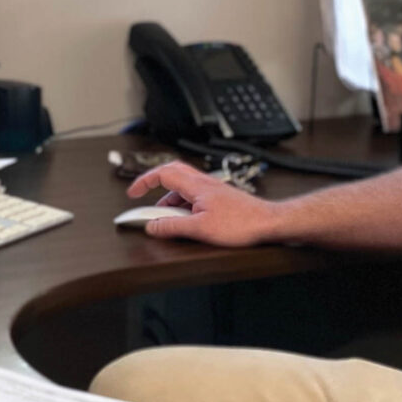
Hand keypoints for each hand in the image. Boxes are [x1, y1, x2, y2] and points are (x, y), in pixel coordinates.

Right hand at [126, 161, 281, 245]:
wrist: (267, 222)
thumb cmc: (241, 223)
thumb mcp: (200, 229)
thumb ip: (173, 227)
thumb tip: (152, 226)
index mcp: (196, 185)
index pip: (162, 174)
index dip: (144, 181)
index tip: (133, 192)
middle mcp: (203, 183)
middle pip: (171, 173)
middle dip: (153, 183)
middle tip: (142, 195)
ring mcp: (211, 189)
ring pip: (182, 186)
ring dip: (168, 199)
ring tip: (163, 218)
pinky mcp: (218, 198)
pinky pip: (193, 196)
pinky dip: (182, 205)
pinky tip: (184, 220)